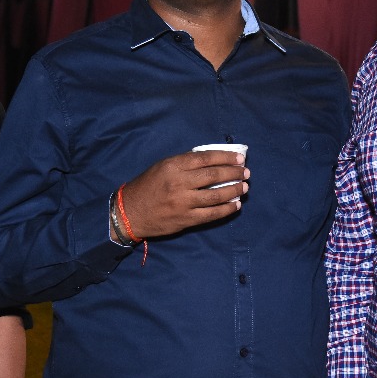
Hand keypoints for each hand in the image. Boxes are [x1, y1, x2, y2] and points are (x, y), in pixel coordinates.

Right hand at [118, 150, 249, 238]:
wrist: (130, 212)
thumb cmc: (147, 186)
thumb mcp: (162, 167)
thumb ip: (184, 163)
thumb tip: (212, 160)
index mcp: (173, 166)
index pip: (205, 158)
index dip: (225, 158)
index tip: (239, 159)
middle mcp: (179, 183)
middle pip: (214, 175)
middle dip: (234, 173)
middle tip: (246, 173)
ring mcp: (183, 202)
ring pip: (216, 195)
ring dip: (234, 191)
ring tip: (244, 188)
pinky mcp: (186, 219)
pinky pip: (211, 214)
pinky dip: (226, 209)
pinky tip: (235, 205)